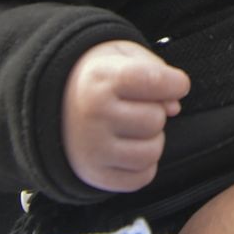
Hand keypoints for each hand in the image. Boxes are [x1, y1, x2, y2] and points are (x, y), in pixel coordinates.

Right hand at [62, 40, 188, 192]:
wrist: (57, 104)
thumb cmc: (100, 78)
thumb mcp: (123, 56)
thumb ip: (155, 71)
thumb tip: (173, 107)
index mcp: (101, 78)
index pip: (155, 81)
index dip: (176, 83)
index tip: (176, 84)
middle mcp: (93, 114)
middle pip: (156, 119)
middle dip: (155, 111)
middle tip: (136, 106)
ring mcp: (92, 148)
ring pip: (152, 151)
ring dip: (152, 139)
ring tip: (133, 127)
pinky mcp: (96, 175)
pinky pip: (142, 177)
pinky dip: (144, 164)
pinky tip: (128, 147)